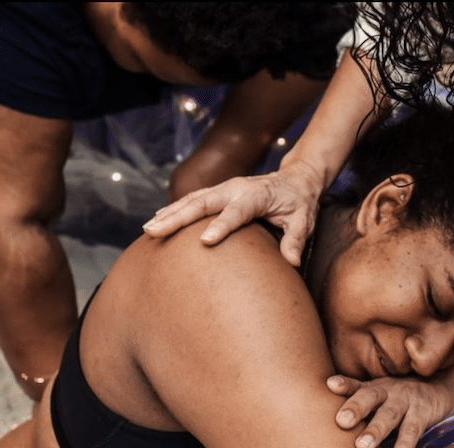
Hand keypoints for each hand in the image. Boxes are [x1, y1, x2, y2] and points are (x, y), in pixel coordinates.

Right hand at [143, 159, 325, 266]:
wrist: (297, 179)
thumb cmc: (300, 203)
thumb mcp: (304, 221)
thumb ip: (296, 240)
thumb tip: (292, 262)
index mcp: (257, 195)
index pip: (237, 211)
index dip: (221, 225)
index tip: (205, 241)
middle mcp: (236, 188)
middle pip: (203, 202)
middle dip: (178, 217)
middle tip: (155, 231)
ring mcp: (225, 188)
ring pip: (192, 199)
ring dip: (170, 213)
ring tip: (149, 229)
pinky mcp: (218, 192)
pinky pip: (193, 200)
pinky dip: (175, 209)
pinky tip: (159, 220)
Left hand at [327, 374, 453, 447]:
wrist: (442, 388)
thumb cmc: (399, 398)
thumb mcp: (379, 397)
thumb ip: (356, 407)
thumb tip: (323, 428)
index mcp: (374, 388)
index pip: (356, 385)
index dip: (344, 384)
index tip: (330, 385)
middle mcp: (389, 391)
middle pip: (370, 397)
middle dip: (356, 408)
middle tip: (341, 422)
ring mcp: (407, 400)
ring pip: (390, 415)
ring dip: (376, 430)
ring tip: (362, 447)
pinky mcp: (424, 413)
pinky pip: (412, 431)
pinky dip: (403, 447)